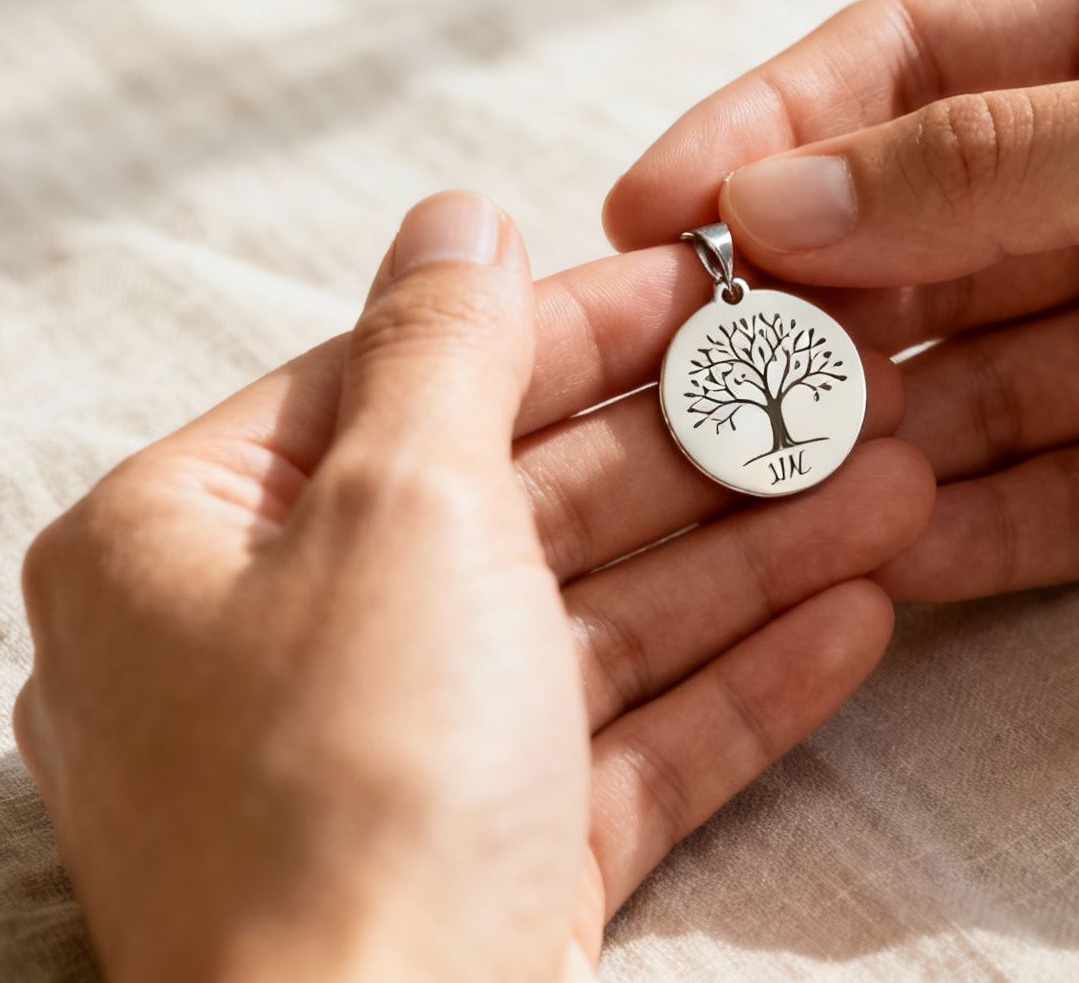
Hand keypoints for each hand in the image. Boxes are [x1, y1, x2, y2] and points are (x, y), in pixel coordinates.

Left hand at [16, 192, 932, 980]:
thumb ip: (442, 348)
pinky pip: (621, 746)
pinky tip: (860, 621)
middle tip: (839, 386)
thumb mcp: (394, 509)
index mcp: (181, 549)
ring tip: (898, 489)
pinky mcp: (491, 866)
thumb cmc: (346, 789)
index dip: (567, 324)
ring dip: (748, 559)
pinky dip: (734, 685)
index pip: (397, 383)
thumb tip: (455, 212)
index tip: (709, 276)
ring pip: (592, 628)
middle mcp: (271, 655)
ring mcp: (391, 771)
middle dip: (694, 453)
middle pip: (516, 507)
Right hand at [604, 0, 1078, 623]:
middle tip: (698, 373)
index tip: (658, 215)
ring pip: (984, 371)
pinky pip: (1066, 491)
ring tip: (774, 477)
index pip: (917, 65)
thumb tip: (791, 194)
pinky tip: (894, 547)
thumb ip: (1008, 165)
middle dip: (816, 299)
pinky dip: (979, 520)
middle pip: (931, 231)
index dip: (775, 133)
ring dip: (883, 423)